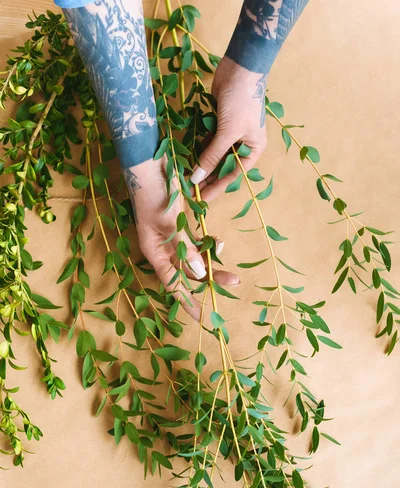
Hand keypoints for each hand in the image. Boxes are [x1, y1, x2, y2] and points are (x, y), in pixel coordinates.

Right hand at [126, 156, 239, 320]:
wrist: (150, 164)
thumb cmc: (154, 194)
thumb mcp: (170, 223)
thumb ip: (185, 248)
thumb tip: (199, 273)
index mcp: (155, 253)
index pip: (173, 285)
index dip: (187, 302)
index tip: (202, 318)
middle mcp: (164, 249)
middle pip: (189, 273)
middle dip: (210, 279)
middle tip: (233, 282)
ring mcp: (173, 238)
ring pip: (196, 258)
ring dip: (212, 261)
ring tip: (229, 264)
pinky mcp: (182, 226)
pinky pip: (197, 242)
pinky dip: (208, 244)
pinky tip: (218, 242)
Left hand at [190, 56, 267, 202]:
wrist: (241, 67)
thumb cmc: (241, 101)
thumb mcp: (227, 132)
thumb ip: (212, 156)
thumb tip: (197, 178)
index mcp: (253, 150)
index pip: (232, 175)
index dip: (216, 187)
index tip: (202, 199)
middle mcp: (243, 144)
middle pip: (222, 167)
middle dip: (207, 177)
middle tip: (189, 190)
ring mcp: (231, 133)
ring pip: (213, 155)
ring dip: (201, 164)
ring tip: (185, 176)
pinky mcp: (219, 123)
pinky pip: (208, 141)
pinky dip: (199, 148)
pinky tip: (188, 157)